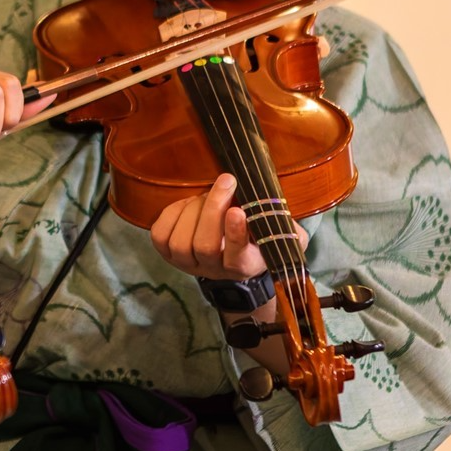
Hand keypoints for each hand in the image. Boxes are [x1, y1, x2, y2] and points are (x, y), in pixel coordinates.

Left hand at [148, 174, 308, 280]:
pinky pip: (161, 235)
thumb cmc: (258, 238)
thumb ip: (289, 229)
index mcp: (243, 266)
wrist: (232, 254)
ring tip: (208, 194)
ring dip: (194, 210)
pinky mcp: (167, 254)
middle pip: (205, 245)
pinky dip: (172, 214)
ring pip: (181, 241)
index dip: (235, 234)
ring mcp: (187, 264)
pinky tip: (188, 203)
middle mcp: (213, 270)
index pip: (237, 257)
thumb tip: (283, 217)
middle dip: (213, 209)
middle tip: (227, 181)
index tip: (238, 211)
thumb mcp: (282, 235)